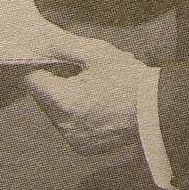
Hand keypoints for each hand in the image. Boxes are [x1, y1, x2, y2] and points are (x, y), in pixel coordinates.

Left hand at [26, 34, 147, 156]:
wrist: (156, 109)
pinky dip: (77, 116)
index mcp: (64, 101)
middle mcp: (64, 125)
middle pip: (44, 98)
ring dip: (65, 99)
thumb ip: (63, 46)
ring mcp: (74, 139)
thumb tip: (40, 41)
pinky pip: (70, 127)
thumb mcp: (96, 53)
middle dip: (55, 82)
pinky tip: (97, 105)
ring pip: (56, 113)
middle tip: (79, 71)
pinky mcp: (84, 148)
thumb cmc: (128, 78)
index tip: (46, 58)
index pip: (32, 81)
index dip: (37, 66)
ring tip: (93, 88)